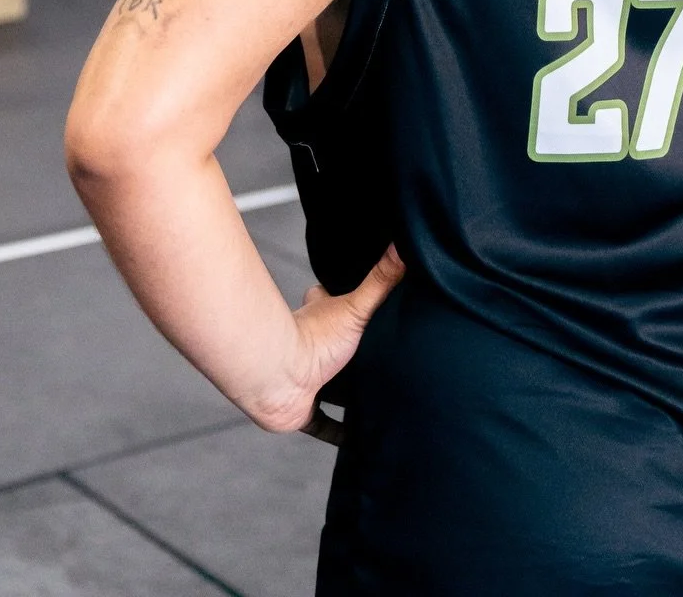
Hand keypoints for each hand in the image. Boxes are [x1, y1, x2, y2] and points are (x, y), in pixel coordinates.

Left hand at [284, 245, 404, 438]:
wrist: (279, 376)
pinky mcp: (304, 410)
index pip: (328, 297)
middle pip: (332, 343)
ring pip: (329, 385)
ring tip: (377, 396)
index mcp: (322, 316)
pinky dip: (337, 432)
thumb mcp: (356, 307)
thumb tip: (404, 245)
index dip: (339, 295)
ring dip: (345, 391)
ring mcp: (308, 379)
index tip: (359, 295)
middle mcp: (313, 346)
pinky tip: (356, 437)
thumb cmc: (313, 338)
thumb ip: (380, 280)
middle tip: (379, 353)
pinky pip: (323, 424)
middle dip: (349, 348)